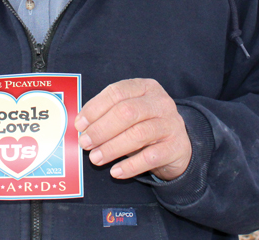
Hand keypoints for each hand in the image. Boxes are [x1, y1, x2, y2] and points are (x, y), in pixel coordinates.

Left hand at [74, 78, 191, 180]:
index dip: (95, 108)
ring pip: (137, 134)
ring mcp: (170, 124)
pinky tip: (116, 172)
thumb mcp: (130, 113)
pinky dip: (130, 166)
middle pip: (126, 112)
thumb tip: (81, 127)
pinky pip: (150, 157)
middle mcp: (160, 102)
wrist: (178, 145)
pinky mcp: (176, 146)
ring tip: (95, 158)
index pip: (117, 92)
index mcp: (145, 87)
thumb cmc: (145, 126)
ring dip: (111, 148)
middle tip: (85, 143)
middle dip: (101, 129)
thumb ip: (108, 115)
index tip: (80, 124)